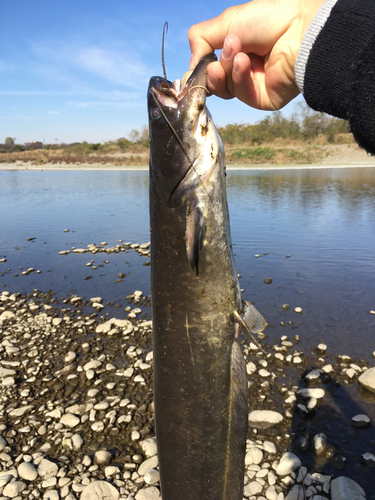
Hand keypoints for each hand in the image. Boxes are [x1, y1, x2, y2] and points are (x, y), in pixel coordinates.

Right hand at [188, 0, 324, 109]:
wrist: (298, 30)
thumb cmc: (267, 20)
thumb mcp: (226, 22)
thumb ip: (201, 40)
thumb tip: (190, 66)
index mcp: (237, 50)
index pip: (211, 67)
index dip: (201, 69)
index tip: (194, 68)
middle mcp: (244, 68)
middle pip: (215, 82)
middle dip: (211, 71)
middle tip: (215, 61)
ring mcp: (254, 85)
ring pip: (225, 90)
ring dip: (226, 71)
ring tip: (237, 53)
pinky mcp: (263, 99)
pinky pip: (242, 94)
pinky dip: (239, 78)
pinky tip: (244, 63)